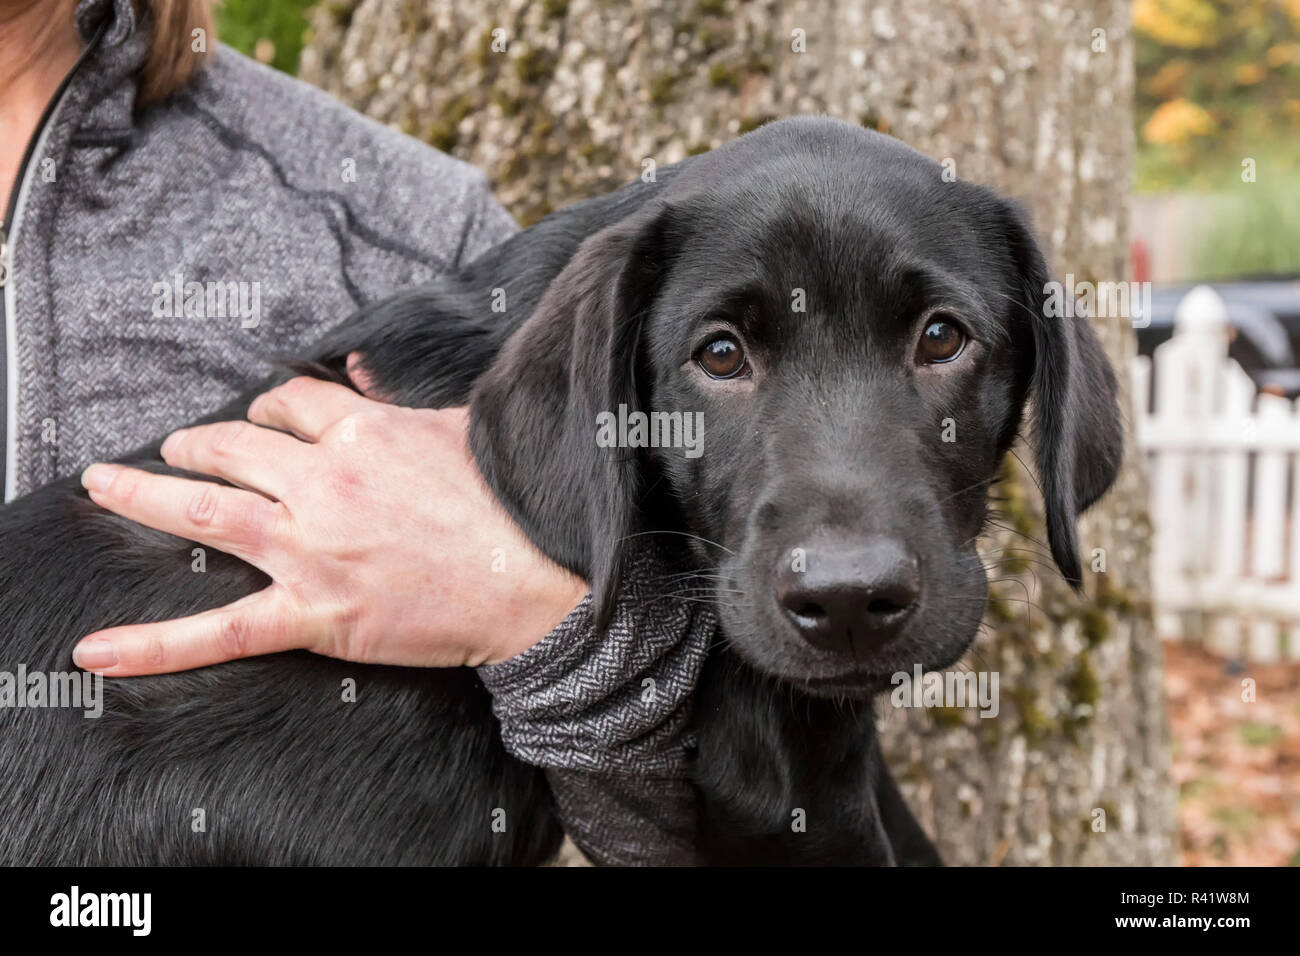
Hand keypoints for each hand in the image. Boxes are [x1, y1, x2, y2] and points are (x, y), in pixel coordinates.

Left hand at [72, 370, 587, 674]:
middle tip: (175, 448)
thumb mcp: (461, 428)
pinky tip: (95, 653)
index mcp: (365, 432)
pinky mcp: (317, 614)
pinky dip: (154, 645)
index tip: (262, 419)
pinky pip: (222, 631)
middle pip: (233, 446)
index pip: (288, 403)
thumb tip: (356, 373)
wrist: (536, 584)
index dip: (266, 408)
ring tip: (104, 485)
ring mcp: (314, 550)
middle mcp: (326, 483)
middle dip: (195, 443)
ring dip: (144, 495)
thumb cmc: (510, 506)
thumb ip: (398, 400)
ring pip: (206, 514)